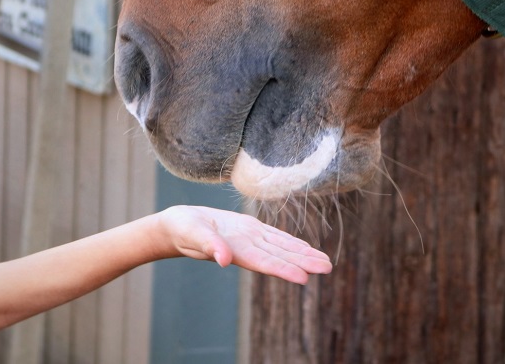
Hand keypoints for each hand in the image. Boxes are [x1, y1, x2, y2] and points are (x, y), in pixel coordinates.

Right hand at [157, 205, 331, 283]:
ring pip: (282, 247)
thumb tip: (223, 259)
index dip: (284, 269)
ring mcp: (249, 239)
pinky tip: (305, 248)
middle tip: (327, 269)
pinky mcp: (248, 229)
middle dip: (303, 263)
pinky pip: (274, 236)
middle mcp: (247, 248)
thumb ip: (208, 245)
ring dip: (303, 255)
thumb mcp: (192, 234)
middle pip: (280, 257)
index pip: (264, 262)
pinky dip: (291, 242)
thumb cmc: (181, 229)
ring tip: (324, 262)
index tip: (304, 278)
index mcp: (235, 251)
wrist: (176, 225)